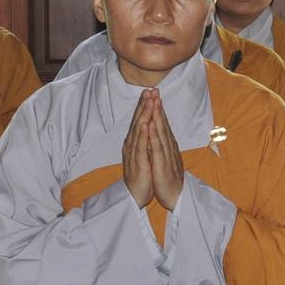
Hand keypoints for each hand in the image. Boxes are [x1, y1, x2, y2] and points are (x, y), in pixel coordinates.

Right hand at [122, 92, 155, 207]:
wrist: (135, 194)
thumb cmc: (142, 174)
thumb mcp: (145, 153)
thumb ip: (146, 140)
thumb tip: (149, 126)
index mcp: (135, 142)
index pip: (141, 120)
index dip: (145, 105)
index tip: (151, 91)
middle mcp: (132, 144)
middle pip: (138, 120)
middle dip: (144, 105)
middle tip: (149, 90)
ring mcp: (133, 152)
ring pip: (139, 130)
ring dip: (144, 115)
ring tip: (149, 101)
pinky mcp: (137, 162)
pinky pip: (140, 147)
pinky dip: (142, 135)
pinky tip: (145, 124)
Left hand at [145, 91, 184, 210]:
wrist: (176, 197)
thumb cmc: (169, 179)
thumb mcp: (166, 158)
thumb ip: (163, 146)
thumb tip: (160, 134)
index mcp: (168, 146)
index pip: (162, 124)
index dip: (158, 108)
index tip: (154, 94)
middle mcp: (169, 147)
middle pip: (163, 123)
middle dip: (158, 106)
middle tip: (154, 90)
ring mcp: (167, 155)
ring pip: (161, 132)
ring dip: (157, 116)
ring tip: (153, 101)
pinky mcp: (163, 164)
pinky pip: (158, 148)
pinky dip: (154, 135)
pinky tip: (150, 125)